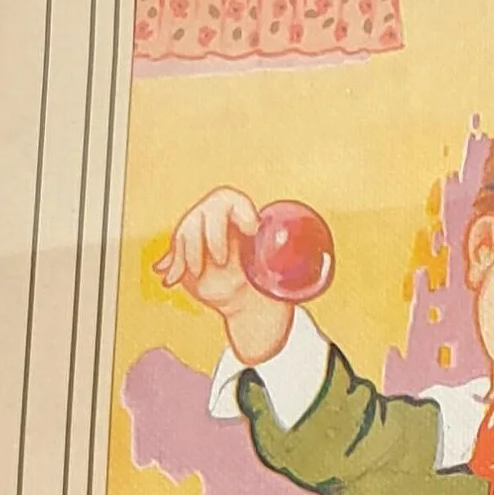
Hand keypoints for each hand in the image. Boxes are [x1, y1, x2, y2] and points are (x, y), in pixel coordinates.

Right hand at [156, 186, 291, 362]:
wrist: (242, 293)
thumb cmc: (264, 274)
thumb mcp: (281, 268)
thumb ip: (294, 262)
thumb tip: (324, 265)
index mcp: (238, 216)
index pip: (229, 200)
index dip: (239, 211)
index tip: (253, 229)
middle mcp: (213, 220)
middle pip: (204, 213)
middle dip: (212, 235)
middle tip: (223, 260)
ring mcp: (195, 235)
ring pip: (184, 233)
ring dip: (188, 252)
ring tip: (196, 274)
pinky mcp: (183, 253)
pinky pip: (173, 255)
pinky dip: (172, 266)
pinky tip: (169, 279)